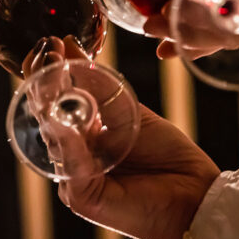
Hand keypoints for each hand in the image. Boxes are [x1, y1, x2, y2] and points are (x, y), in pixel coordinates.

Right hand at [22, 37, 219, 238]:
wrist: (195, 193)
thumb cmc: (167, 155)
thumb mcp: (131, 112)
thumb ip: (99, 91)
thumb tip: (70, 52)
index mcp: (82, 135)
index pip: (54, 100)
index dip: (48, 72)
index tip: (53, 42)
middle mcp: (72, 155)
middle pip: (45, 115)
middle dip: (42, 79)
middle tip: (47, 49)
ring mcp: (74, 176)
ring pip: (53, 137)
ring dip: (49, 102)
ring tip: (51, 68)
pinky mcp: (82, 196)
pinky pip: (70, 164)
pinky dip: (67, 140)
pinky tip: (63, 116)